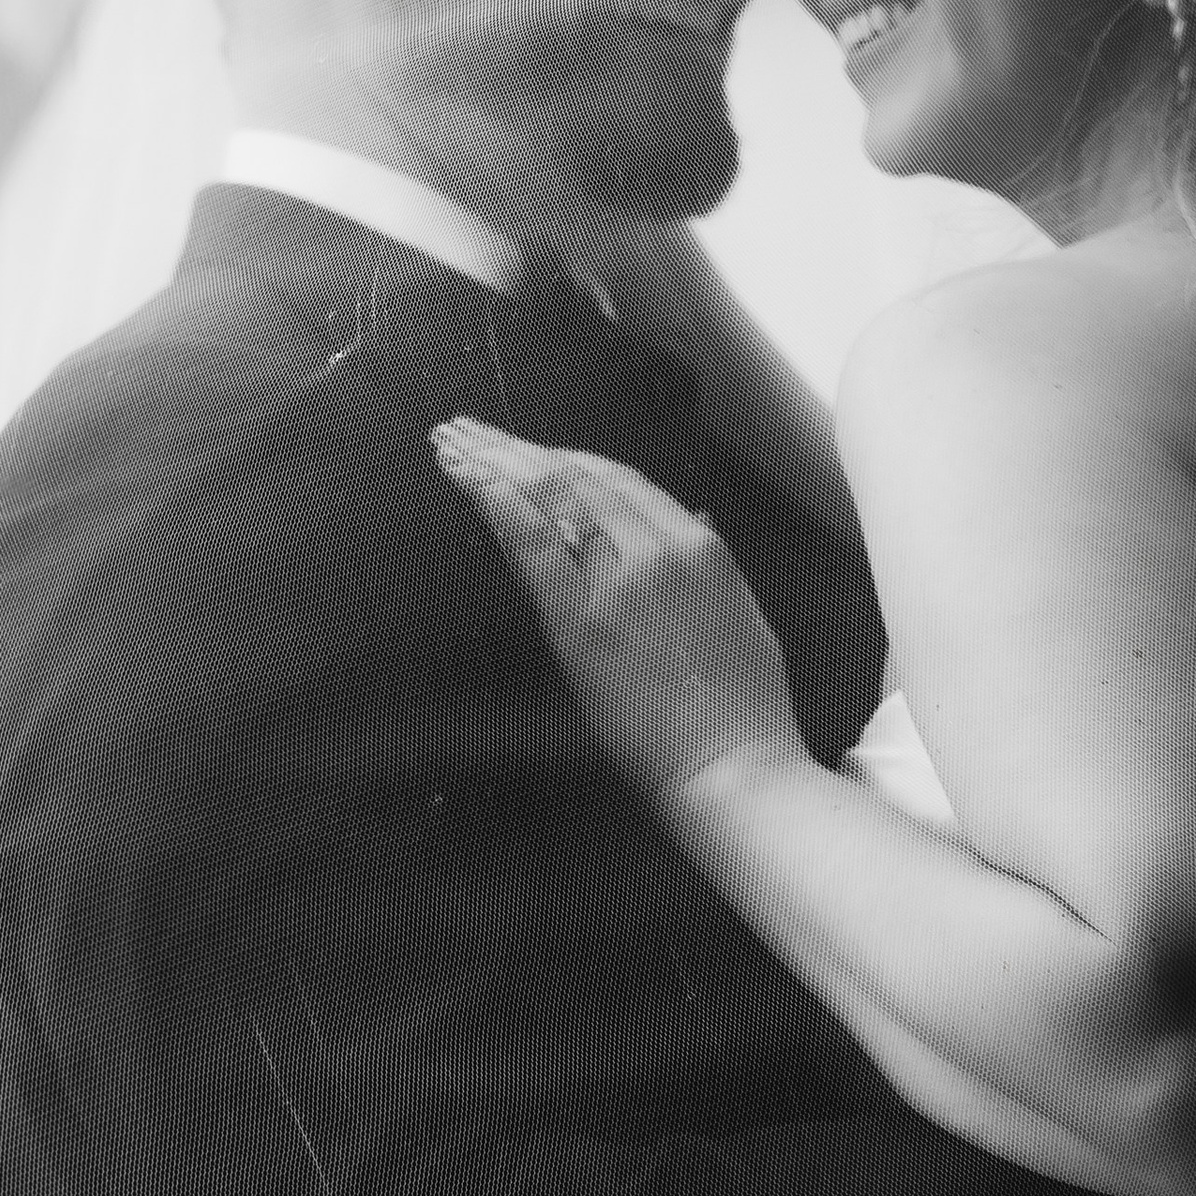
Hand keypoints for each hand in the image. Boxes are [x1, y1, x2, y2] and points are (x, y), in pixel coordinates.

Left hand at [433, 414, 803, 810]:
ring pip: (547, 500)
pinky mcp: (582, 625)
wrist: (733, 765)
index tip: (528, 451)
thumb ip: (709, 563)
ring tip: (450, 443)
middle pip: (573, 479)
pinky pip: (533, 548)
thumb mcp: (744, 617)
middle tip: (470, 430)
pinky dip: (499, 506)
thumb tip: (692, 519)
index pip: (618, 481)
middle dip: (515, 449)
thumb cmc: (745, 710)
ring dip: (492, 464)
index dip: (565, 459)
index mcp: (698, 548)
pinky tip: (469, 479)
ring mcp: (618, 584)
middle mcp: (658, 551)